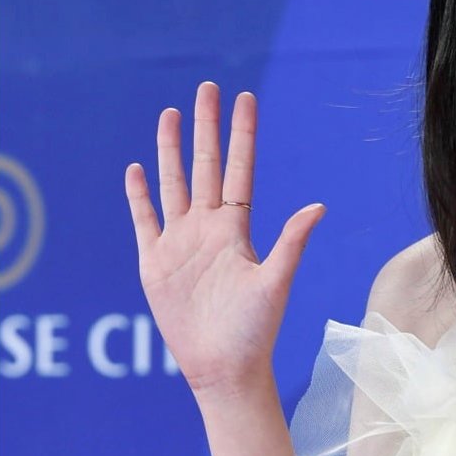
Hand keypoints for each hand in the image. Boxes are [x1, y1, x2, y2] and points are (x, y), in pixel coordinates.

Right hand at [124, 82, 325, 399]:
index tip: (244, 98)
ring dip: (170, 151)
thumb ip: (291, 243)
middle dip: (206, 127)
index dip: (241, 134)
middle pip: (206, 166)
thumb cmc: (254, 331)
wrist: (222, 368)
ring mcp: (180, 243)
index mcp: (237, 230)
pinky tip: (137, 169)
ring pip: (173, 184)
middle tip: (206, 87)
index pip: (240, 169)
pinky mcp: (155, 262)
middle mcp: (208, 230)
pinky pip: (144, 220)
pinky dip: (139, 195)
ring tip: (169, 115)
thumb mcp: (275, 283)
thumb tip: (319, 206)